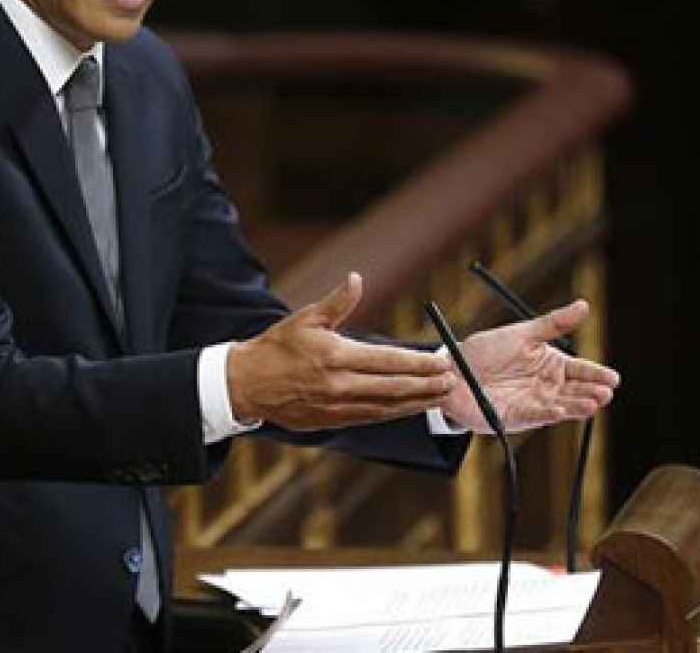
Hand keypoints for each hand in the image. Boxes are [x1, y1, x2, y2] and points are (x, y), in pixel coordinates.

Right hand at [227, 273, 455, 430]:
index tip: (441, 361)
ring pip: (387, 407)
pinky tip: (410, 407)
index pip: (389, 360)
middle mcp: (340, 384)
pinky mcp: (332, 421)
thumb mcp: (306, 318)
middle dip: (427, 384)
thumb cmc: (277, 347)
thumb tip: (357, 279)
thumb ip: (337, 302)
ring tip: (440, 396)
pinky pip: (371, 418)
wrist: (248, 384)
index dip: (419, 363)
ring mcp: (337, 407)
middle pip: (395, 386)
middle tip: (451, 380)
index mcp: (336, 356)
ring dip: (417, 402)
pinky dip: (395, 413)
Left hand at [439, 300, 619, 433]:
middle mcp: (546, 387)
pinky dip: (547, 414)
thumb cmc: (488, 351)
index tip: (614, 378)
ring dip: (576, 406)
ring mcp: (533, 403)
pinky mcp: (516, 417)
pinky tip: (560, 412)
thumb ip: (553, 323)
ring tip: (593, 403)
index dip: (597, 374)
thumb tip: (584, 305)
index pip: (581, 370)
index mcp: (551, 365)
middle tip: (606, 393)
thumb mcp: (522, 333)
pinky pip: (534, 416)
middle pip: (575, 390)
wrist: (455, 369)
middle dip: (592, 392)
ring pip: (560, 405)